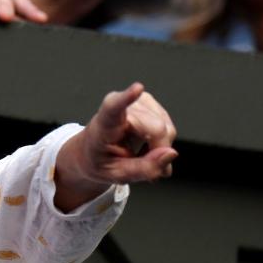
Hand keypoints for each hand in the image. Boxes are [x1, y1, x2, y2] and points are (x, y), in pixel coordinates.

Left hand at [54, 83, 176, 211]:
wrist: (90, 151)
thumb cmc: (99, 161)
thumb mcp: (116, 175)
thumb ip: (144, 169)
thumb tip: (172, 153)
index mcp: (103, 124)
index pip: (114, 108)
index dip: (127, 98)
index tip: (137, 88)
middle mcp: (121, 107)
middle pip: (157, 128)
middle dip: (159, 151)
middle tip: (146, 170)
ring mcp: (137, 102)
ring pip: (167, 128)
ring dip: (159, 148)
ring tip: (139, 156)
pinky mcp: (148, 102)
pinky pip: (168, 127)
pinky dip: (161, 142)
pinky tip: (145, 146)